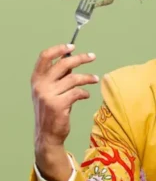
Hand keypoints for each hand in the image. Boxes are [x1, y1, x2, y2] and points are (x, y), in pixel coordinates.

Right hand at [31, 43, 98, 179]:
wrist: (48, 134)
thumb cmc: (52, 110)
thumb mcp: (51, 91)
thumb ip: (59, 77)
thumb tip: (73, 60)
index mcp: (36, 79)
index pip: (45, 57)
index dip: (59, 49)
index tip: (72, 46)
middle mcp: (40, 85)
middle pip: (63, 64)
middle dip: (80, 58)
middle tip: (92, 56)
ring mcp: (48, 95)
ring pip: (73, 78)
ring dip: (87, 77)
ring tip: (95, 78)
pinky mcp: (58, 105)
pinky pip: (77, 92)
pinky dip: (84, 92)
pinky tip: (87, 95)